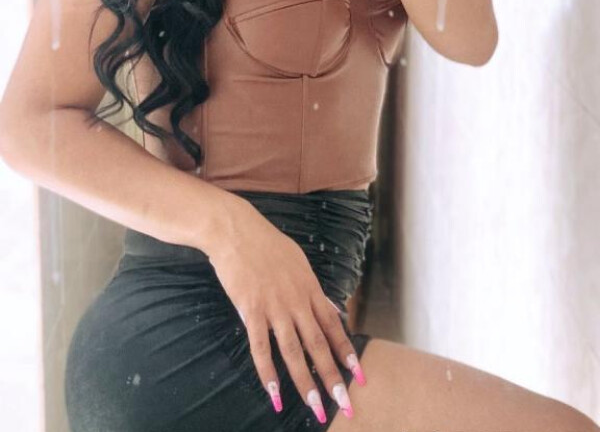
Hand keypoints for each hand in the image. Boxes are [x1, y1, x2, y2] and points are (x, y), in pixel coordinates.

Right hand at [207, 194, 363, 420]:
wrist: (236, 230)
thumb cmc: (266, 243)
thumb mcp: (299, 261)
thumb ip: (315, 289)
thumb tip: (333, 309)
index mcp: (310, 288)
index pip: (333, 326)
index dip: (346, 352)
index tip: (359, 375)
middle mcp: (296, 300)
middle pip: (318, 344)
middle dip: (332, 377)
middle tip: (344, 404)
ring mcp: (274, 307)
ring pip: (293, 352)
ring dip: (305, 383)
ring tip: (314, 408)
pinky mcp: (251, 310)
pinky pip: (260, 348)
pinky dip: (268, 373)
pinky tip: (274, 395)